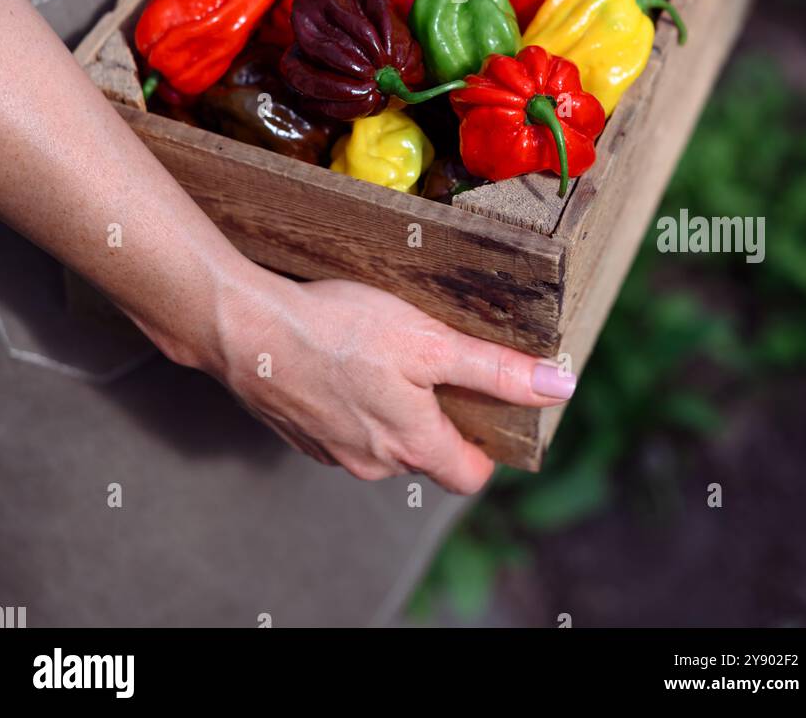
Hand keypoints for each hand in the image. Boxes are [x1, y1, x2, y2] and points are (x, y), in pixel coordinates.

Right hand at [206, 267, 575, 493]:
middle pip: (425, 454)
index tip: (483, 403)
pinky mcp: (300, 433)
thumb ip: (494, 369)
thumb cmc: (339, 330)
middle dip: (436, 416)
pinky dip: (351, 402)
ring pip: (382, 441)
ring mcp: (331, 453)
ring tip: (383, 354)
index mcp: (412, 446)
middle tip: (432, 362)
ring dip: (390, 408)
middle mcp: (373, 464)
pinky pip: (343, 428)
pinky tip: (343, 361)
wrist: (246, 330)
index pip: (468, 475)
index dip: (484, 445)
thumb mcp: (430, 341)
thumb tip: (560, 387)